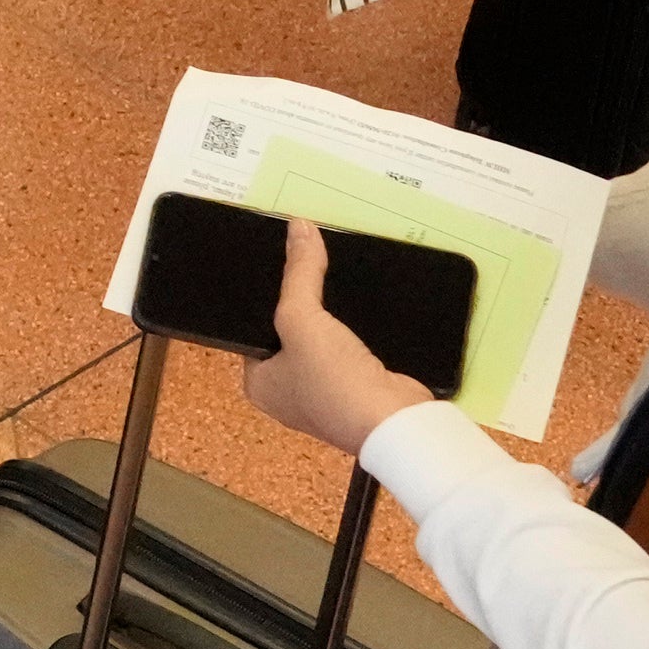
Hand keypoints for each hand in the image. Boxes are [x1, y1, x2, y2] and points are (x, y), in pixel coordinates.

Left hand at [244, 221, 440, 457]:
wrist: (395, 422)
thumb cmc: (332, 379)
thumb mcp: (302, 319)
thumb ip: (299, 273)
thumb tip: (298, 226)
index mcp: (260, 384)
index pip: (252, 330)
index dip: (263, 296)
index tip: (274, 259)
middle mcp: (287, 391)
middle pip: (289, 331)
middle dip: (302, 300)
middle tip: (307, 257)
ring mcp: (326, 391)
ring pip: (323, 338)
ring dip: (332, 312)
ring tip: (333, 268)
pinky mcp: (360, 386)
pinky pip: (351, 346)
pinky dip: (356, 327)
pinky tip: (361, 298)